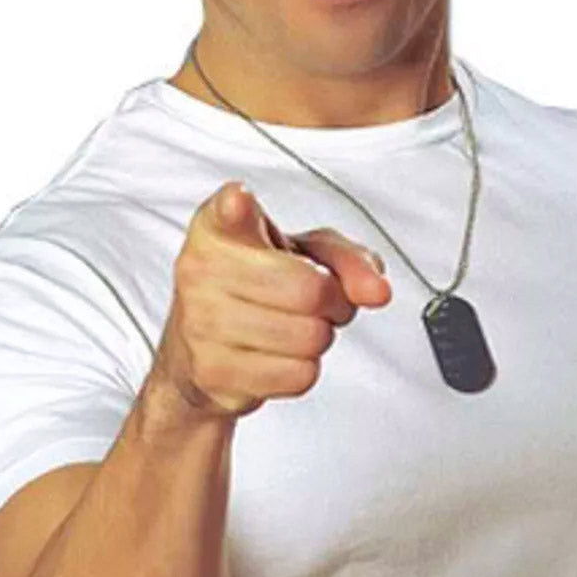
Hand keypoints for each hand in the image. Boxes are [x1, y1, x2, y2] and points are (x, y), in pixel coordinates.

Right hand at [150, 181, 391, 421]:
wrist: (200, 349)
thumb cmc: (260, 284)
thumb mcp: (307, 253)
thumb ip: (350, 259)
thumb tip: (376, 291)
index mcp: (220, 226)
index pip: (228, 211)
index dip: (237, 207)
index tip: (239, 201)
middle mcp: (202, 268)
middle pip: (310, 290)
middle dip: (334, 301)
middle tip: (319, 298)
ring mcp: (202, 321)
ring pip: (310, 337)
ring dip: (319, 336)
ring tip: (294, 324)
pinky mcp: (212, 371)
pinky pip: (298, 375)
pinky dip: (303, 369)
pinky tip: (276, 354)